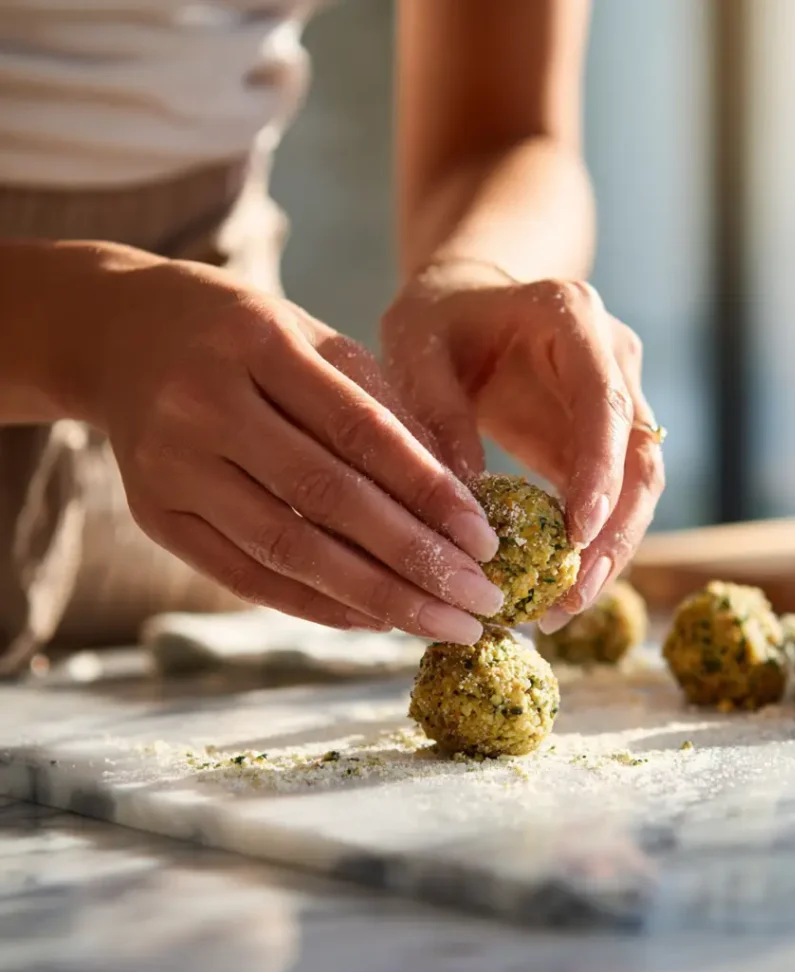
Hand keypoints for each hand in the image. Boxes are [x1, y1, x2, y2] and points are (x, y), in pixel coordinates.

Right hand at [68, 250, 504, 643]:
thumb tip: (460, 494)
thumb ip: (383, 407)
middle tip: (481, 601)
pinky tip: (375, 621)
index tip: (485, 541)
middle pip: (326, 498)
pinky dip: (316, 605)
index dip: (428, 491)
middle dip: (416, 559)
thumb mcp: (314, 339)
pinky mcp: (154, 515)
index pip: (359, 429)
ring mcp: (171, 465)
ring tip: (443, 625)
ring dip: (376, 598)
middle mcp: (206, 404)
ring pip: (287, 548)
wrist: (119, 334)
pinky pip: (244, 576)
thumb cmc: (244, 336)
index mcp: (258, 341)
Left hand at [380, 262, 664, 629]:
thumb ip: (436, 409)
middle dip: (615, 531)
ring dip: (612, 548)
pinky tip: (560, 587)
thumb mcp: (415, 346)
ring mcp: (620, 397)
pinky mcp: (606, 438)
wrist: (468, 300)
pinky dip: (593, 543)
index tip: (580, 534)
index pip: (605, 400)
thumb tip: (467, 496)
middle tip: (574, 595)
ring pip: (641, 484)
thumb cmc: (439, 317)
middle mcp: (613, 357)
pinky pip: (615, 495)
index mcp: (573, 318)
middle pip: (640, 454)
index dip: (601, 470)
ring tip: (565, 607)